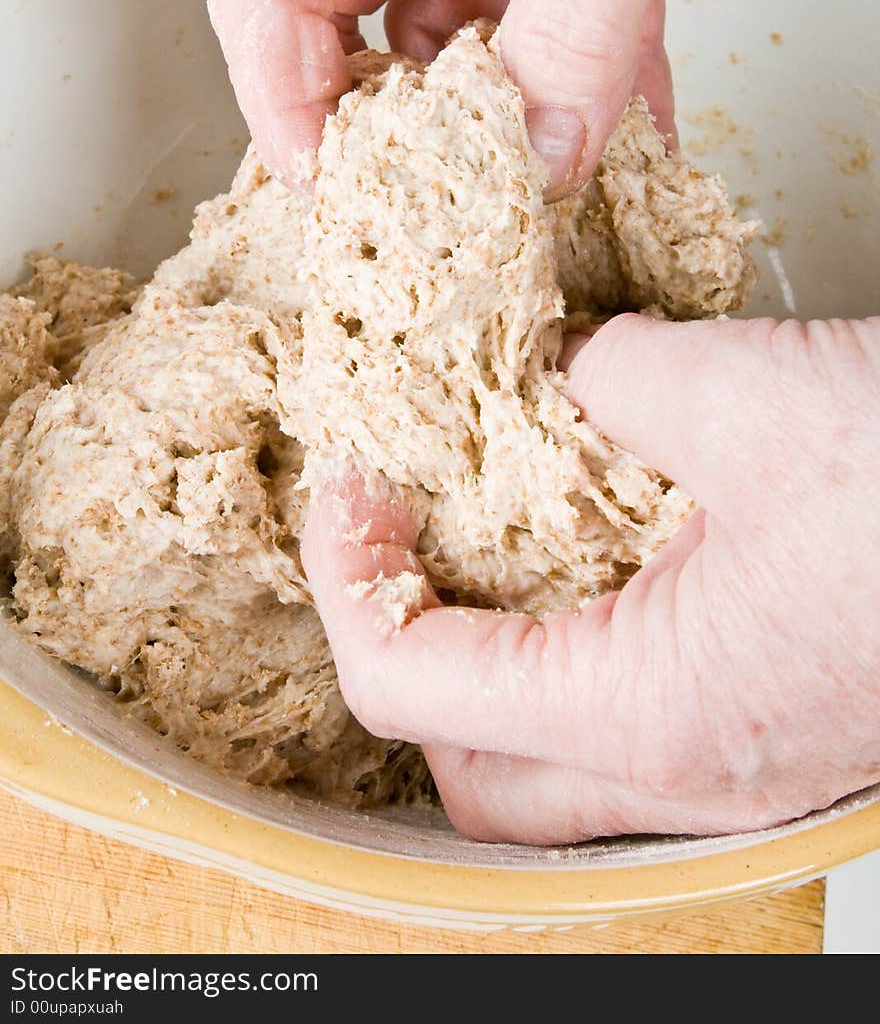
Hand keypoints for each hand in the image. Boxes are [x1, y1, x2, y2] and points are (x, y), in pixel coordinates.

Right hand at [209, 0, 879, 193]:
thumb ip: (575, 23)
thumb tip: (535, 159)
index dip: (284, 101)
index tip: (330, 191)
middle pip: (358, 32)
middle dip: (391, 131)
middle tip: (424, 216)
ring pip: (469, 52)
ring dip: (503, 129)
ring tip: (531, 199)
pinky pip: (566, 43)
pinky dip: (594, 101)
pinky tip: (624, 152)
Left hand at [301, 316, 879, 842]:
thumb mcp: (747, 391)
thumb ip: (610, 372)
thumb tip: (563, 367)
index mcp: (654, 709)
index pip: (412, 684)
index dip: (351, 573)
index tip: (353, 481)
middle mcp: (686, 773)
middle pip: (465, 759)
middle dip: (404, 640)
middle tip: (398, 527)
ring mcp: (733, 766)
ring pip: (544, 762)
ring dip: (487, 654)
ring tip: (480, 537)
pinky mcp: (770, 731)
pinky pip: (625, 721)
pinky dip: (575, 644)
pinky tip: (589, 551)